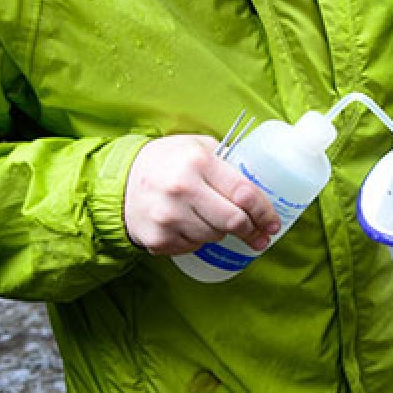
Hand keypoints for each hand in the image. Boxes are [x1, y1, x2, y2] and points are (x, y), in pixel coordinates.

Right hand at [124, 134, 281, 255]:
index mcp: (198, 162)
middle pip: (233, 221)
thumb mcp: (198, 146)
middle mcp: (182, 189)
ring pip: (214, 236)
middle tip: (257, 233)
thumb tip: (263, 182)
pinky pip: (193, 246)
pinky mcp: (157, 239)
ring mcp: (167, 217)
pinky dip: (198, 239)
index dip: (264, 212)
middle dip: (250, 229)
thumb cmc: (167, 161)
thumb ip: (228, 161)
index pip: (244, 193)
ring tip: (213, 218)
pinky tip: (190, 224)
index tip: (273, 223)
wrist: (119, 181)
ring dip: (222, 231)